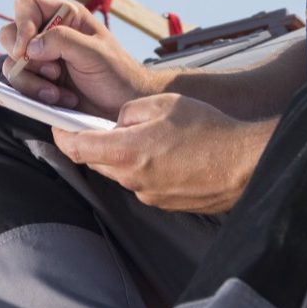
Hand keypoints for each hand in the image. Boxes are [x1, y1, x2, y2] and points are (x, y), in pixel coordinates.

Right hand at [0, 0, 161, 119]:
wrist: (124, 107)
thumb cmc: (118, 75)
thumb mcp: (95, 52)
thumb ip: (62, 41)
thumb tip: (30, 46)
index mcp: (65, 17)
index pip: (27, 5)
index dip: (22, 23)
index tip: (27, 48)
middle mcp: (48, 36)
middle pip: (10, 35)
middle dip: (24, 57)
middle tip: (51, 71)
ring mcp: (41, 61)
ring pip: (12, 65)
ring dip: (33, 82)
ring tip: (60, 92)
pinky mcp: (39, 84)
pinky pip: (20, 86)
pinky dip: (36, 95)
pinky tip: (60, 99)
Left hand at [55, 93, 269, 213]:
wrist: (245, 163)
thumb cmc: (210, 130)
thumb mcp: (164, 104)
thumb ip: (130, 112)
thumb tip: (118, 123)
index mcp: (128, 152)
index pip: (76, 148)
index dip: (62, 135)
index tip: (60, 126)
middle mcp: (133, 179)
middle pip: (97, 161)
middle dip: (98, 143)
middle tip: (113, 126)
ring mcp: (148, 195)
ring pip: (122, 172)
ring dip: (127, 155)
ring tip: (156, 138)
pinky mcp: (164, 203)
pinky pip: (144, 182)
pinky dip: (147, 168)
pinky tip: (171, 154)